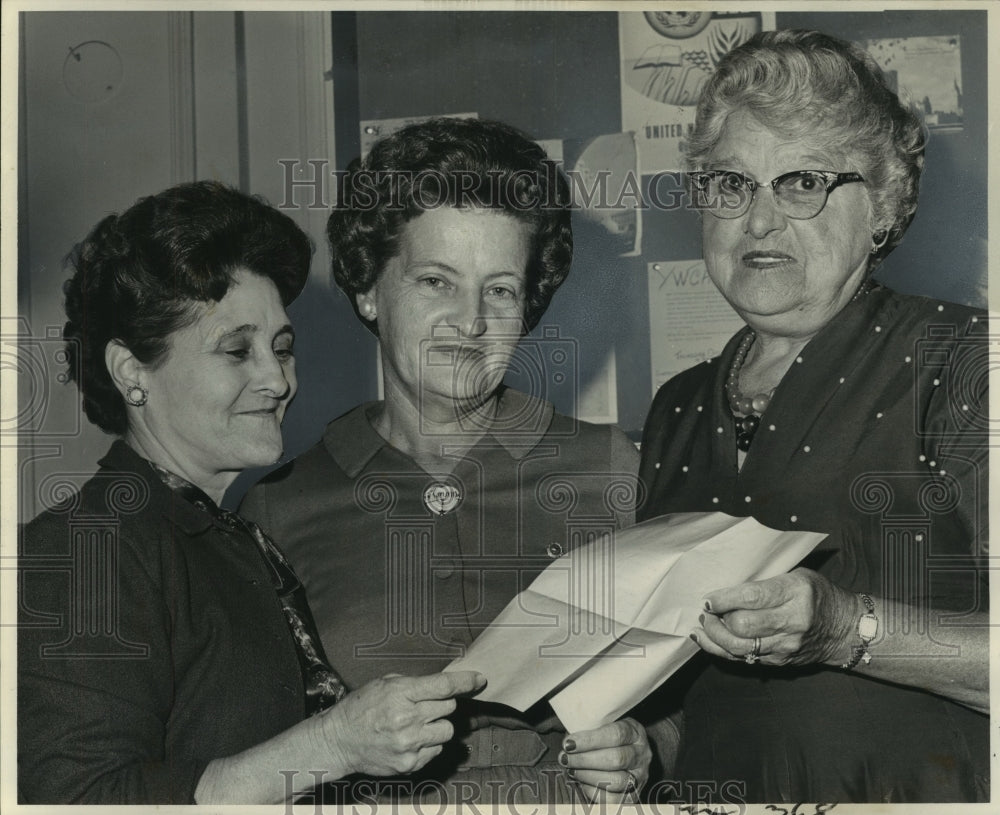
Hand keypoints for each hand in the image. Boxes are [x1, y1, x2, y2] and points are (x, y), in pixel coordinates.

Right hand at [317, 671, 485, 775]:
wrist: (339, 741)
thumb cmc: (361, 707)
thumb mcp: (385, 684)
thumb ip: (414, 684)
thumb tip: (446, 684)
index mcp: (400, 694)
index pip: (444, 686)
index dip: (466, 682)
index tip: (480, 680)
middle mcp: (407, 719)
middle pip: (449, 708)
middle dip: (442, 704)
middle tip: (425, 706)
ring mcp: (409, 744)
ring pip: (447, 731)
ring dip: (438, 726)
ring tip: (417, 725)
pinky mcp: (409, 764)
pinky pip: (436, 751)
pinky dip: (429, 744)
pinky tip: (410, 740)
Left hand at [559, 717, 650, 802]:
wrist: (625, 752)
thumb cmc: (608, 737)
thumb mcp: (603, 724)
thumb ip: (589, 728)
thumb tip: (568, 741)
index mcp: (635, 732)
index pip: (616, 734)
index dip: (590, 739)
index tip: (569, 743)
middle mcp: (642, 755)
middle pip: (616, 759)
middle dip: (585, 759)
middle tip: (565, 758)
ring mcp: (640, 777)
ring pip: (616, 780)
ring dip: (587, 775)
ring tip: (571, 769)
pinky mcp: (633, 796)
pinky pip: (613, 799)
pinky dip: (594, 791)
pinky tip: (582, 782)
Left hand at [691, 568, 857, 666]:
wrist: (846, 629)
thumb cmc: (816, 594)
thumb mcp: (796, 576)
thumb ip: (765, 583)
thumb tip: (725, 588)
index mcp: (794, 593)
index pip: (752, 598)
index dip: (724, 600)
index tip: (707, 599)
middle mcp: (791, 621)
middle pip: (742, 626)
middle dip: (716, 620)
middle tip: (705, 611)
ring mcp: (786, 645)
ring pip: (739, 647)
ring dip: (714, 636)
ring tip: (703, 625)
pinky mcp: (780, 661)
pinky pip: (744, 658)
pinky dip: (721, 649)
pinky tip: (708, 640)